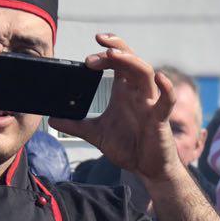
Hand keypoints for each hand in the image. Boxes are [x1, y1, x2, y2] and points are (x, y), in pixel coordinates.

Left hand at [50, 33, 180, 182]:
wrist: (146, 169)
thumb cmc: (129, 147)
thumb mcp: (96, 134)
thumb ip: (75, 125)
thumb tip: (52, 119)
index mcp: (124, 91)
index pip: (118, 62)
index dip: (105, 53)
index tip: (86, 58)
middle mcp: (138, 92)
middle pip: (130, 60)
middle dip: (113, 51)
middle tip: (92, 55)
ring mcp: (150, 103)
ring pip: (145, 72)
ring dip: (129, 60)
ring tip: (112, 56)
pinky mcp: (160, 119)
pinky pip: (167, 100)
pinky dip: (166, 88)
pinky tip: (160, 77)